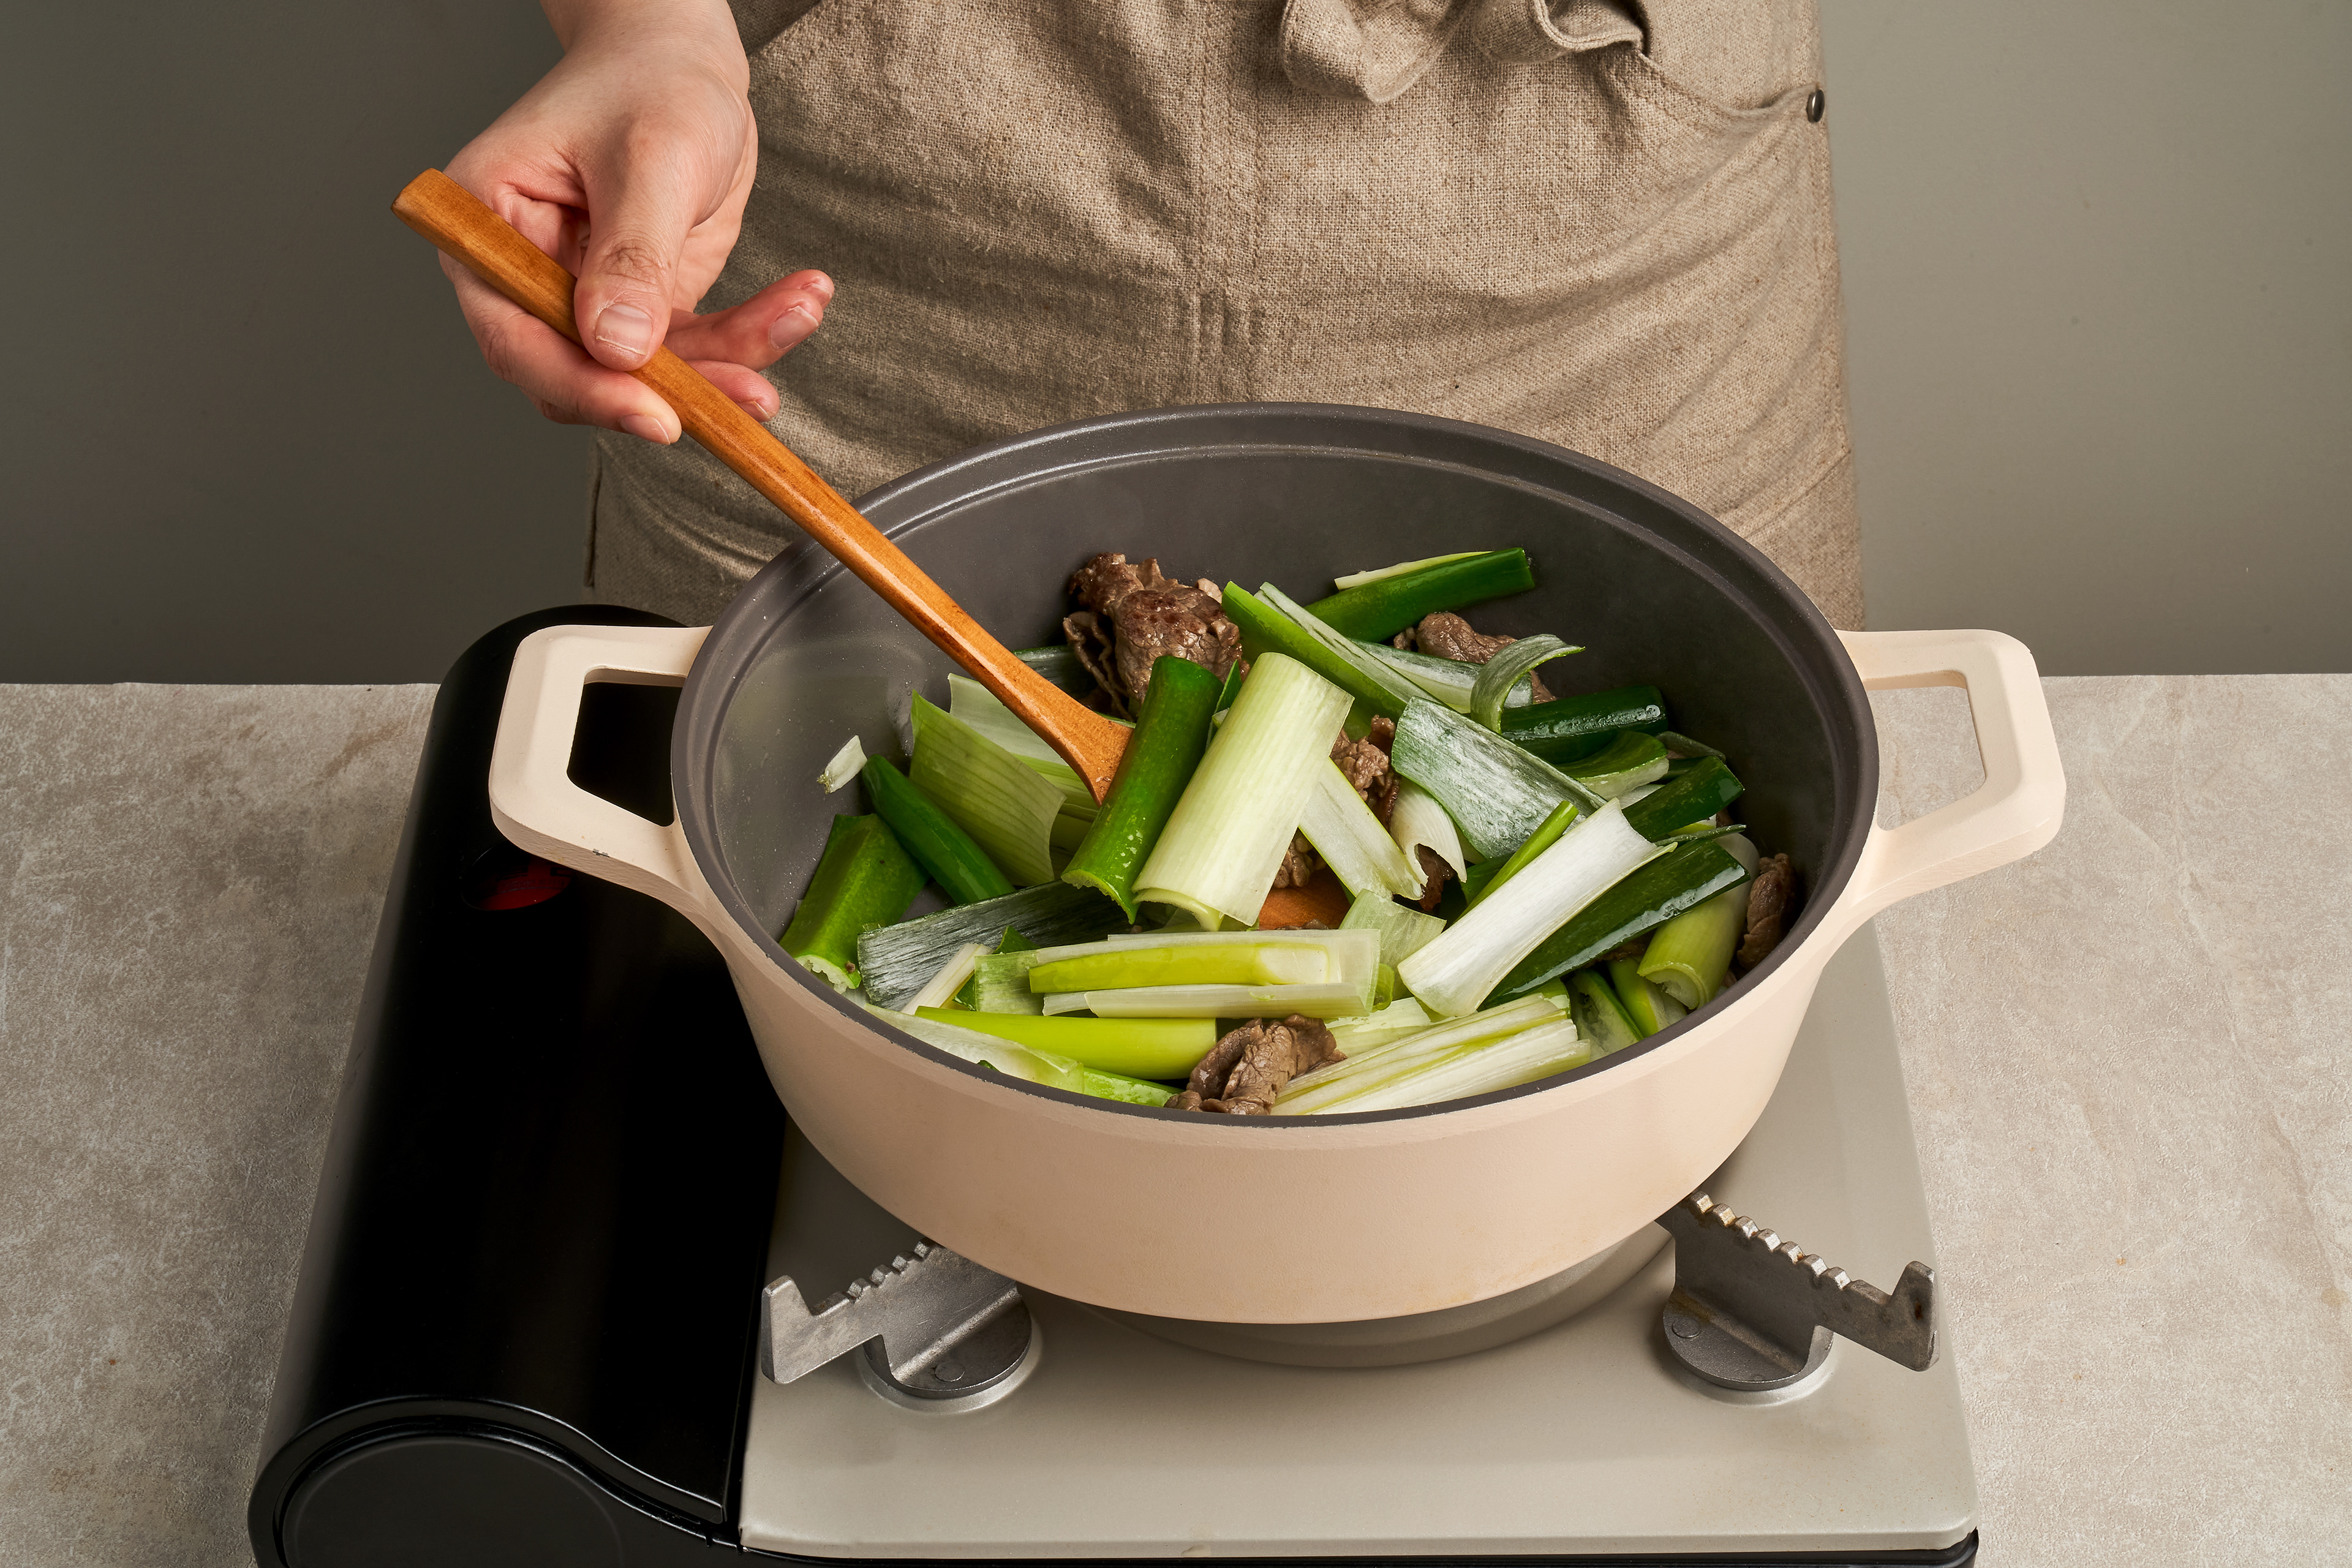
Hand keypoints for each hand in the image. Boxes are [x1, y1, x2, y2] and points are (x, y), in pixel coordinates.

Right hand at [441, 0, 829, 442]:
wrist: (686, 60)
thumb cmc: (648, 80)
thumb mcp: (648, 160)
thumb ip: (632, 257)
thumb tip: (618, 348)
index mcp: (487, 227)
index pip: (517, 336)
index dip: (584, 386)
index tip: (656, 415)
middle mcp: (526, 273)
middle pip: (579, 374)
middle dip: (671, 390)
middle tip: (749, 392)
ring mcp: (588, 296)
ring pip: (647, 376)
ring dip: (728, 366)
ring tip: (797, 316)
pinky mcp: (647, 307)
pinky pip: (695, 351)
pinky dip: (751, 338)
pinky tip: (800, 304)